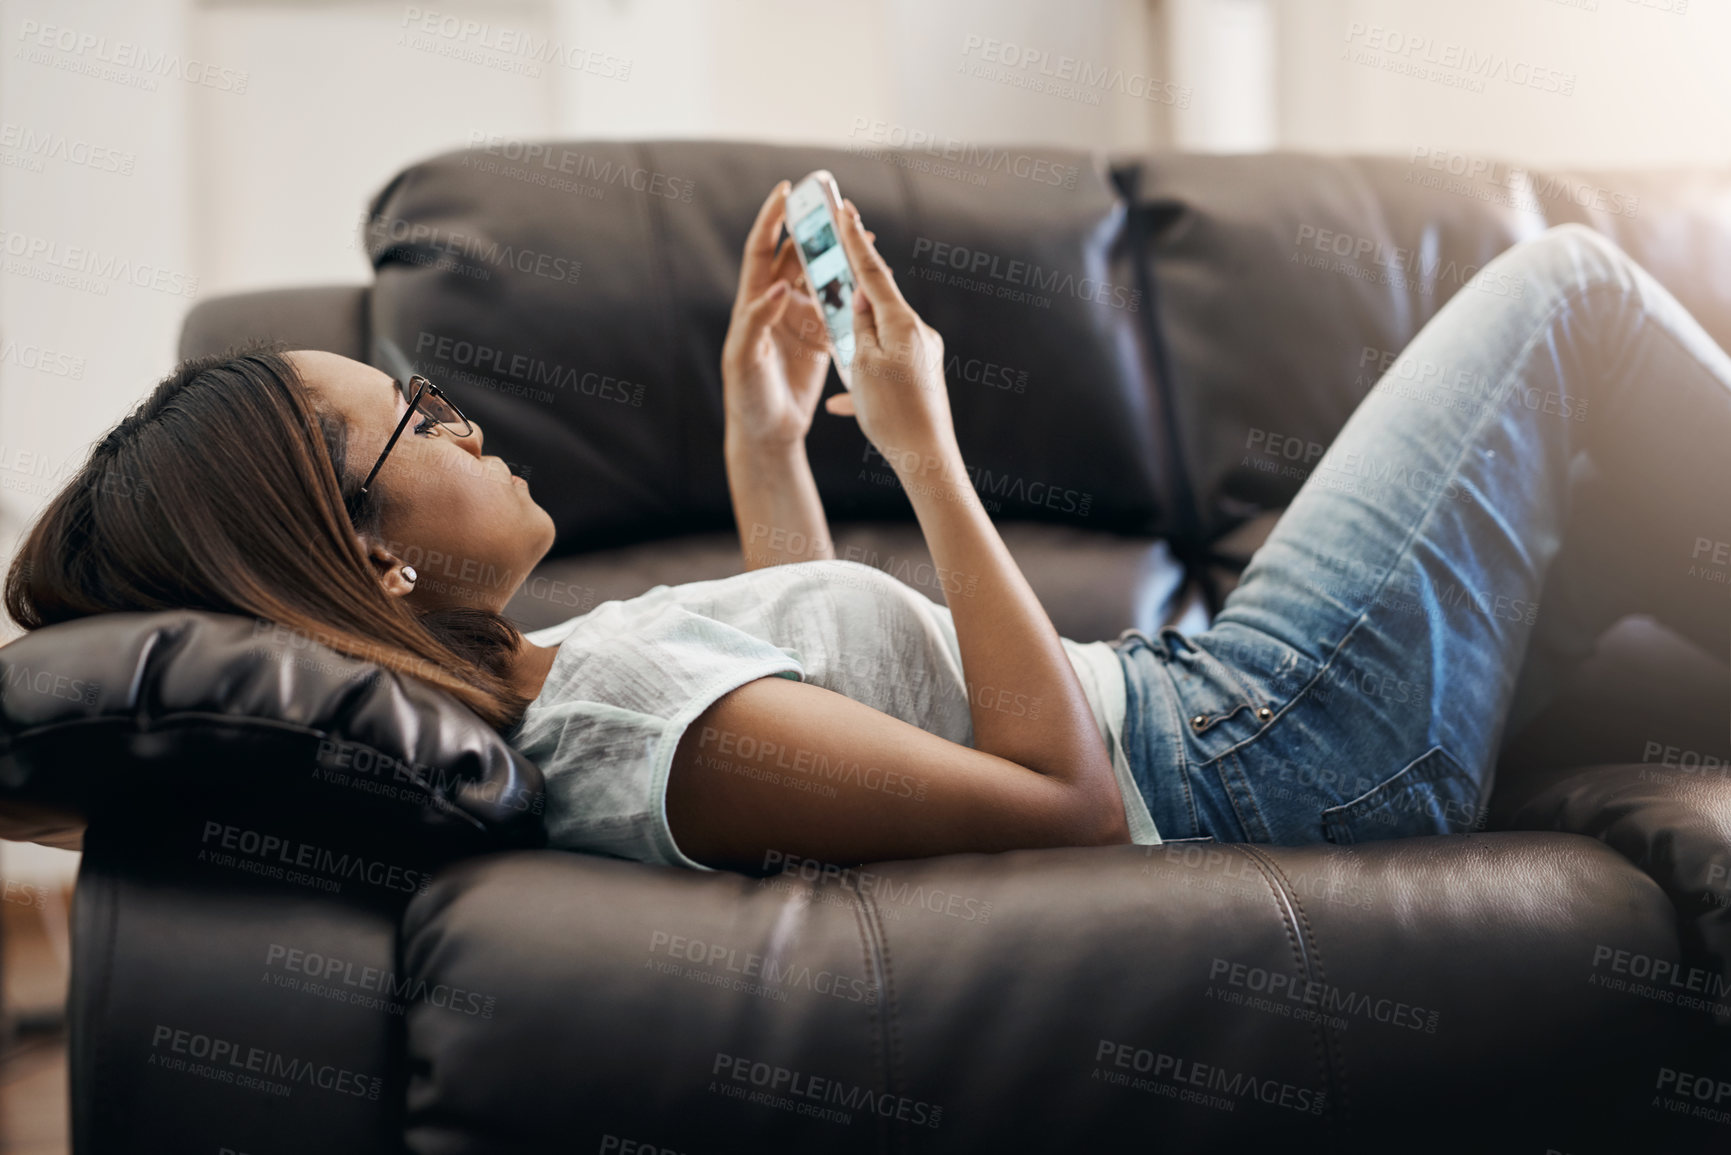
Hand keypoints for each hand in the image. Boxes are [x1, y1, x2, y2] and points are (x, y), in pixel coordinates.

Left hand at [720, 182, 872, 449]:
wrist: (767, 432)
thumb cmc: (747, 396)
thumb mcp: (745, 358)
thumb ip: (757, 321)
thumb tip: (779, 288)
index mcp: (753, 302)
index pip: (761, 249)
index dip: (772, 219)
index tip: (787, 190)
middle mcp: (775, 304)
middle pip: (795, 255)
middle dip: (815, 230)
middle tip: (838, 209)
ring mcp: (799, 320)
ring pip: (821, 279)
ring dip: (839, 259)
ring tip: (863, 241)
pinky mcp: (819, 339)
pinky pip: (839, 308)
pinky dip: (855, 293)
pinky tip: (873, 282)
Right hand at [822, 198, 957, 470]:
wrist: (927, 457)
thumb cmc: (891, 413)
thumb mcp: (863, 364)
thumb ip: (859, 325)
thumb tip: (862, 299)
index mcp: (902, 323)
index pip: (872, 272)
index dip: (854, 239)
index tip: (845, 207)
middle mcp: (919, 332)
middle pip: (879, 302)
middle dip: (853, 291)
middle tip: (836, 261)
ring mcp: (924, 353)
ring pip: (881, 337)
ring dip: (857, 343)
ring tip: (841, 359)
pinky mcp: (924, 375)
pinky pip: (887, 367)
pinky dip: (867, 379)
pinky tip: (847, 404)